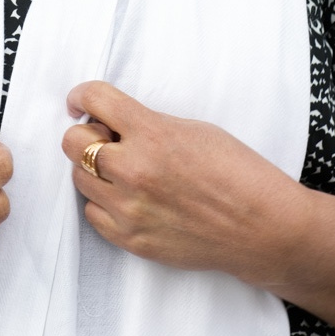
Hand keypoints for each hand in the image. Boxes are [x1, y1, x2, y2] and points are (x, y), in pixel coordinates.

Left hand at [62, 80, 301, 282]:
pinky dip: (103, 202)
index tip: (81, 102)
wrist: (261, 227)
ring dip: (94, 169)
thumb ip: (148, 124)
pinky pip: (93, 213)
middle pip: (73, 143)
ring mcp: (129, 209)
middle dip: (85, 134)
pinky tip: (128, 198)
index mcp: (152, 134)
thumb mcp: (193, 129)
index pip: (94, 99)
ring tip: (122, 170)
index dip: (82, 96)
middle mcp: (133, 171)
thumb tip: (113, 124)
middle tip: (106, 138)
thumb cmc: (236, 172)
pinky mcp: (131, 240)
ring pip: (79, 178)